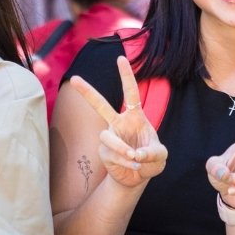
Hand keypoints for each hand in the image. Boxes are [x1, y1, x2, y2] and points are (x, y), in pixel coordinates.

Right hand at [70, 54, 166, 187]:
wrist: (138, 177)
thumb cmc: (150, 159)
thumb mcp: (160, 155)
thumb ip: (152, 153)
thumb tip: (135, 154)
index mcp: (134, 116)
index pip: (130, 92)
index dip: (126, 75)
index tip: (120, 58)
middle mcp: (119, 123)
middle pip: (100, 105)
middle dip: (87, 92)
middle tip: (74, 79)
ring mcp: (109, 137)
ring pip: (107, 137)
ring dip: (122, 148)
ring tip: (135, 158)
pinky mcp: (104, 152)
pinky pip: (111, 155)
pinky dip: (125, 162)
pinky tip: (135, 167)